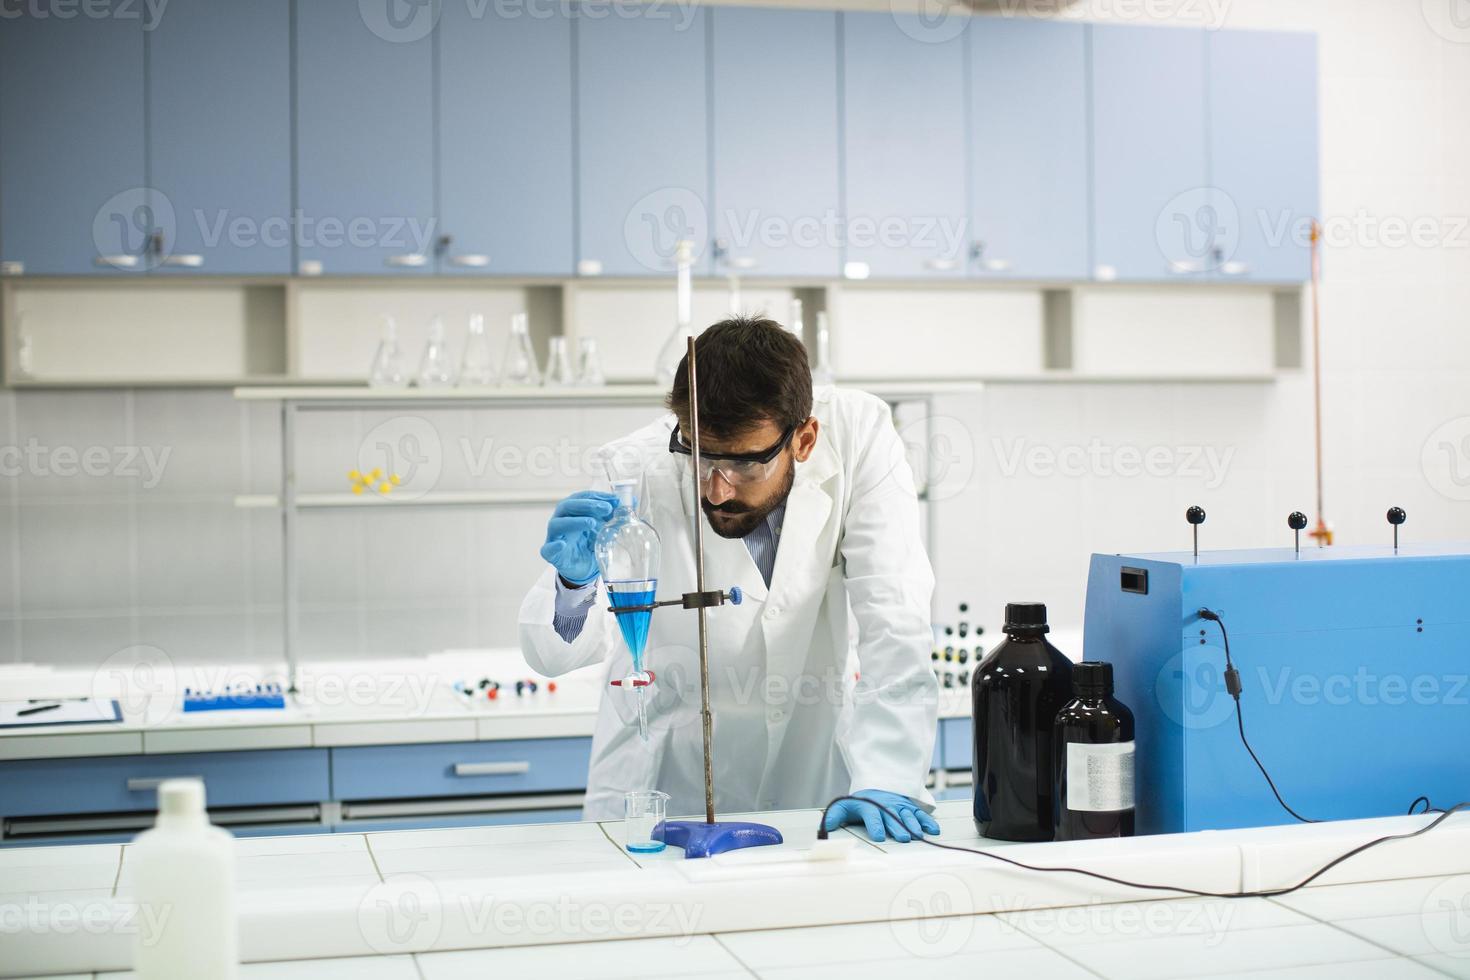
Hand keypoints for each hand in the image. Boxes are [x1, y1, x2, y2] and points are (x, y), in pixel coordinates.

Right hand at [539, 491, 618, 585]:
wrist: (584, 568)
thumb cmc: (590, 543)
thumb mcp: (605, 529)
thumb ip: (615, 516)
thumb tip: (631, 501)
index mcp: (573, 511)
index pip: (582, 497)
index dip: (597, 496)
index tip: (614, 500)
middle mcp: (561, 520)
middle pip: (568, 506)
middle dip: (588, 505)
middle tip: (606, 508)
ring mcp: (554, 536)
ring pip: (557, 524)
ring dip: (575, 521)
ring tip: (592, 523)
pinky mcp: (550, 553)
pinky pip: (548, 548)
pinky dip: (554, 546)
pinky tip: (563, 544)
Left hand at [823, 789, 939, 843]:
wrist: (875, 785)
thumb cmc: (860, 802)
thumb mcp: (844, 806)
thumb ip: (835, 816)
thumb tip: (826, 827)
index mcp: (870, 806)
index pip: (872, 815)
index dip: (875, 825)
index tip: (878, 836)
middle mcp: (886, 805)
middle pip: (892, 816)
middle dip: (898, 827)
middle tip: (903, 838)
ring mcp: (899, 805)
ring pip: (907, 814)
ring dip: (913, 824)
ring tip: (918, 835)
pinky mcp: (909, 806)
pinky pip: (919, 813)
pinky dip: (927, 820)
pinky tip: (933, 830)